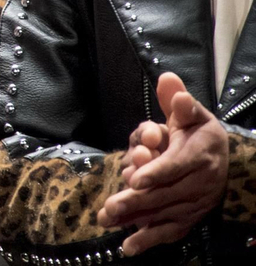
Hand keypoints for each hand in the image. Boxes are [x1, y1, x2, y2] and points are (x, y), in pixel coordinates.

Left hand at [97, 72, 227, 255]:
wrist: (223, 158)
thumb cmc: (198, 131)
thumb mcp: (191, 113)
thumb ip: (178, 101)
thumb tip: (169, 82)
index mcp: (199, 154)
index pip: (177, 165)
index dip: (156, 172)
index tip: (135, 178)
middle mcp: (199, 182)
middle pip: (165, 194)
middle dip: (135, 201)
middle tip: (109, 206)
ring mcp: (194, 203)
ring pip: (163, 213)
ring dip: (135, 219)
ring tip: (108, 221)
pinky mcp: (189, 217)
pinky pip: (170, 231)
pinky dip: (150, 240)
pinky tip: (128, 248)